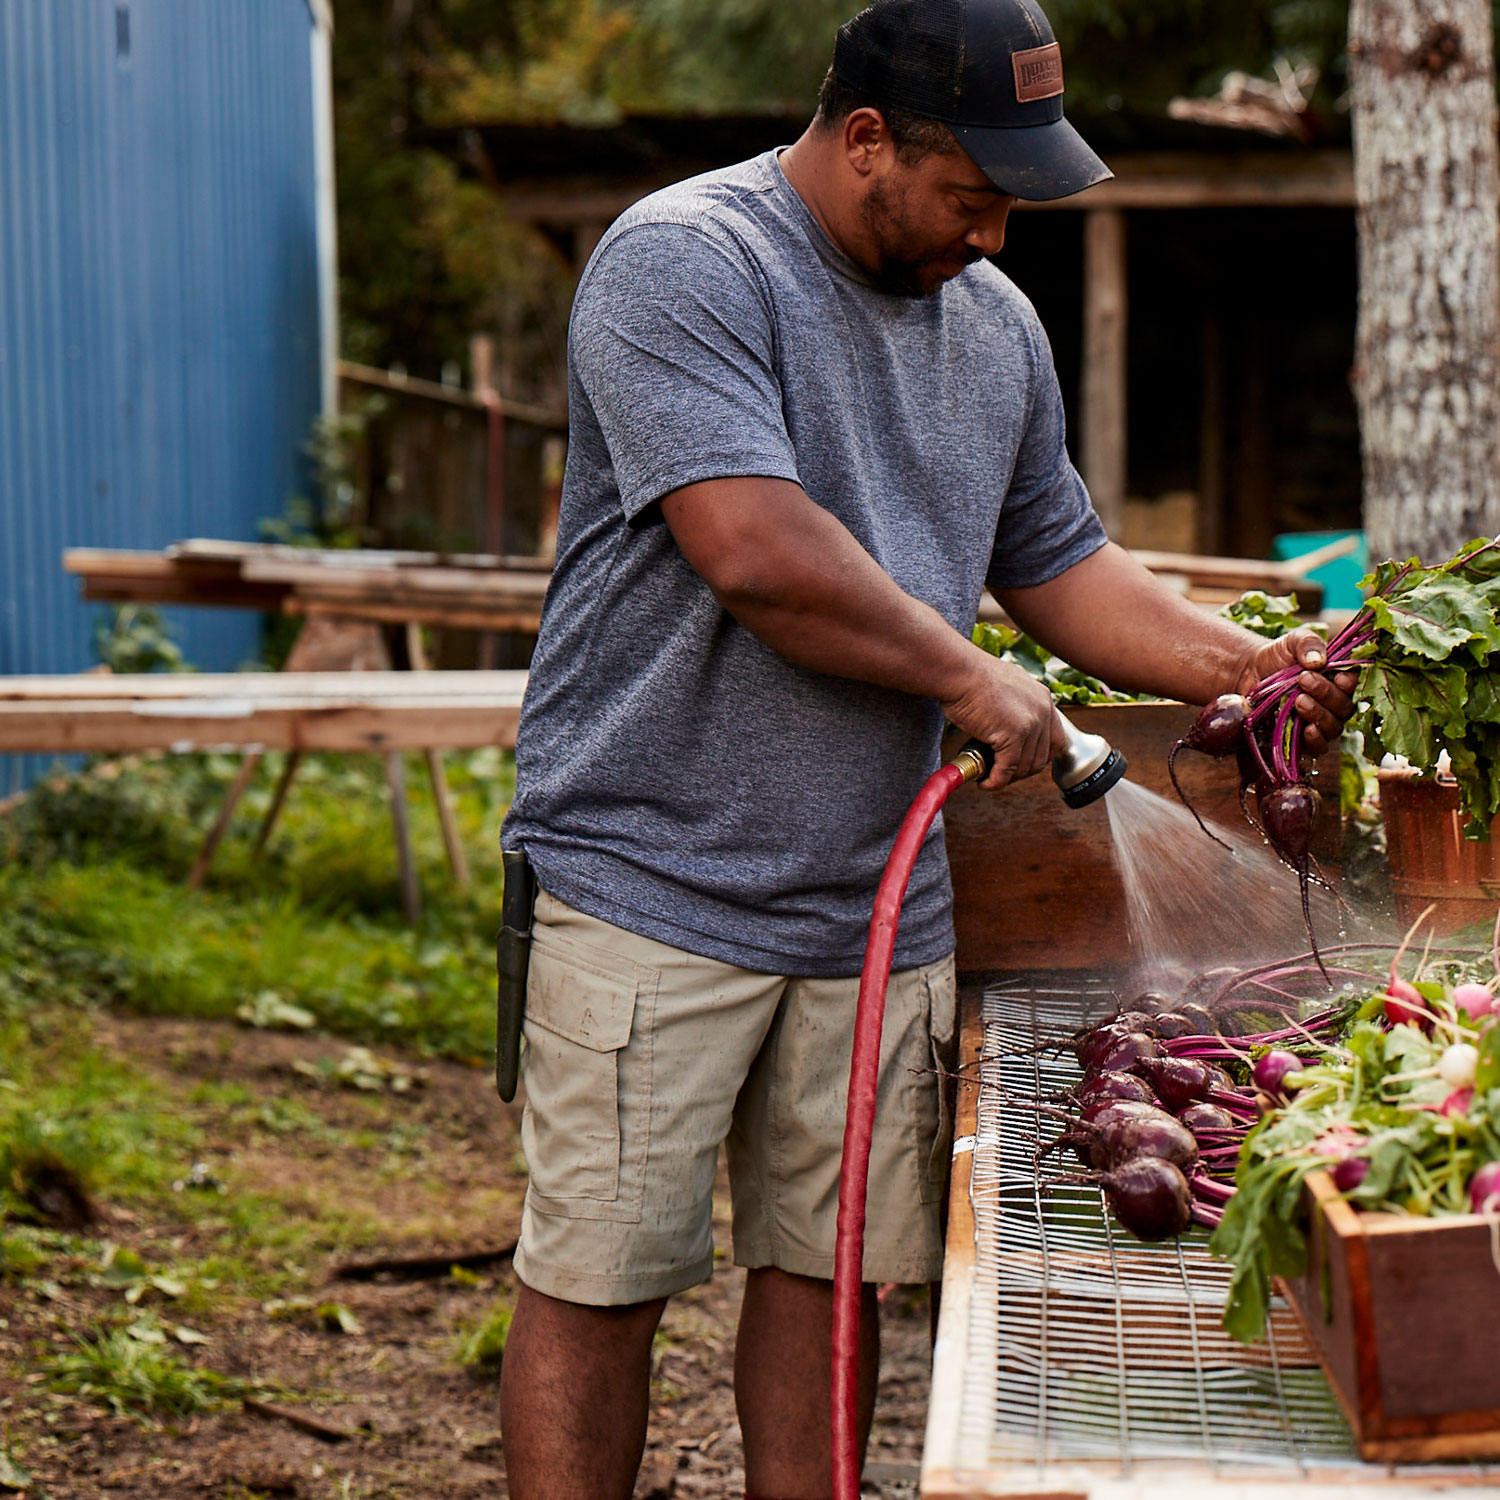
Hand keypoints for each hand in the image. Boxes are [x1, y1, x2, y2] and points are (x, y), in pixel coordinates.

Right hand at [941, 655, 1065, 789]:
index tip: (1020, 764)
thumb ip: (1015, 707)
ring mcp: (1030, 723)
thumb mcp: (1005, 688)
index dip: (1038, 758)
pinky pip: (1007, 769)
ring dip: (1007, 778)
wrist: (958, 671)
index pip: (1055, 740)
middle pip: (1042, 757)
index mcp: (1043, 699)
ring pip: (1024, 766)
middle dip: (1021, 771)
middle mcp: (1042, 711)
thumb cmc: (970, 677)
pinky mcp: (1014, 735)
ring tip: (989, 776)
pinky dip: (996, 781)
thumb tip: (1007, 730)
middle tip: (1001, 773)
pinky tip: (984, 782)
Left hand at [1235, 628, 1357, 757]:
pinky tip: (1306, 730)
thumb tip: (1318, 660)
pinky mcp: (1302, 740)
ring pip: (1332, 728)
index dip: (1350, 683)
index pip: (1353, 685)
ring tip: (1298, 701)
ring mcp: (1319, 724)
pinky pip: (1317, 747)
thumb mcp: (1292, 642)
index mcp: (1338, 681)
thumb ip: (1307, 643)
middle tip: (1303, 679)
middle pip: (1343, 707)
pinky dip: (1315, 741)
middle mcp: (1333, 704)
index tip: (1338, 676)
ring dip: (1318, 715)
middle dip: (1325, 694)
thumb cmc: (1278, 657)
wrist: (1249, 675)